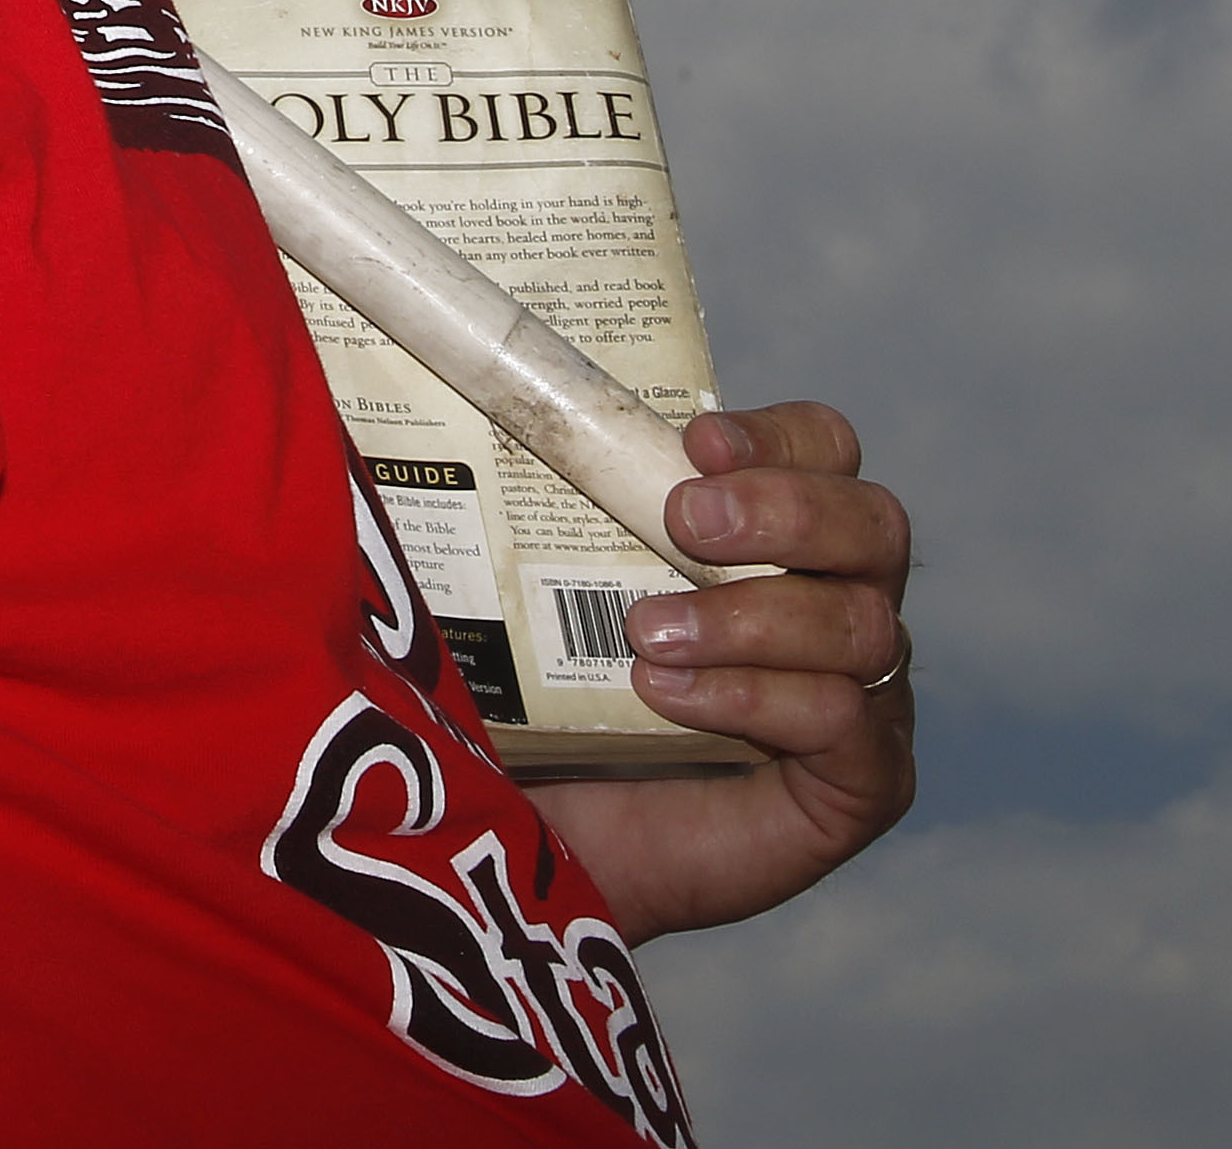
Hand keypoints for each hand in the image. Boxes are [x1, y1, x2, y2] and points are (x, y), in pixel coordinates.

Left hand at [519, 400, 913, 939]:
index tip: (693, 440)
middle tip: (682, 520)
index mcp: (775, 536)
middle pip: (874, 525)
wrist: (534, 842)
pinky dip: (754, 697)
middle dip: (784, 511)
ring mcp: (861, 697)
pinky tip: (666, 696)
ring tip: (645, 630)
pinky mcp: (860, 783)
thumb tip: (357, 389)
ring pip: (863, 624)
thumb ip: (497, 488)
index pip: (826, 450)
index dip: (777, 436)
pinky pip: (846, 721)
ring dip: (749, 615)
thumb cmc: (534, 693)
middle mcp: (835, 605)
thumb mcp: (518, 575)